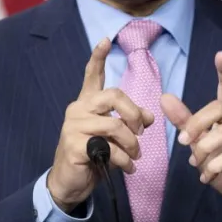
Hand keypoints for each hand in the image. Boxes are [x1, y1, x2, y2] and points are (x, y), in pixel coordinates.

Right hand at [47, 38, 154, 211]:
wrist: (71, 181)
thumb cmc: (94, 155)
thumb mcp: (114, 137)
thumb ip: (128, 122)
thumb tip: (150, 116)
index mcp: (86, 103)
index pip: (91, 75)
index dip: (98, 57)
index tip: (105, 40)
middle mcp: (77, 109)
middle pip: (113, 95)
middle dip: (134, 113)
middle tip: (140, 132)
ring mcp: (73, 126)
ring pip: (115, 125)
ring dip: (132, 144)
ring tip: (135, 156)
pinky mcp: (74, 145)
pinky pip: (109, 148)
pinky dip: (124, 160)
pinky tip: (126, 167)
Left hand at [161, 51, 221, 221]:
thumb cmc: (221, 165)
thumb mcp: (198, 143)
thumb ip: (184, 121)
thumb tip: (165, 97)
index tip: (220, 55)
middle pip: (218, 108)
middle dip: (196, 124)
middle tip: (183, 141)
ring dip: (203, 149)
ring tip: (196, 163)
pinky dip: (214, 167)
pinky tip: (206, 176)